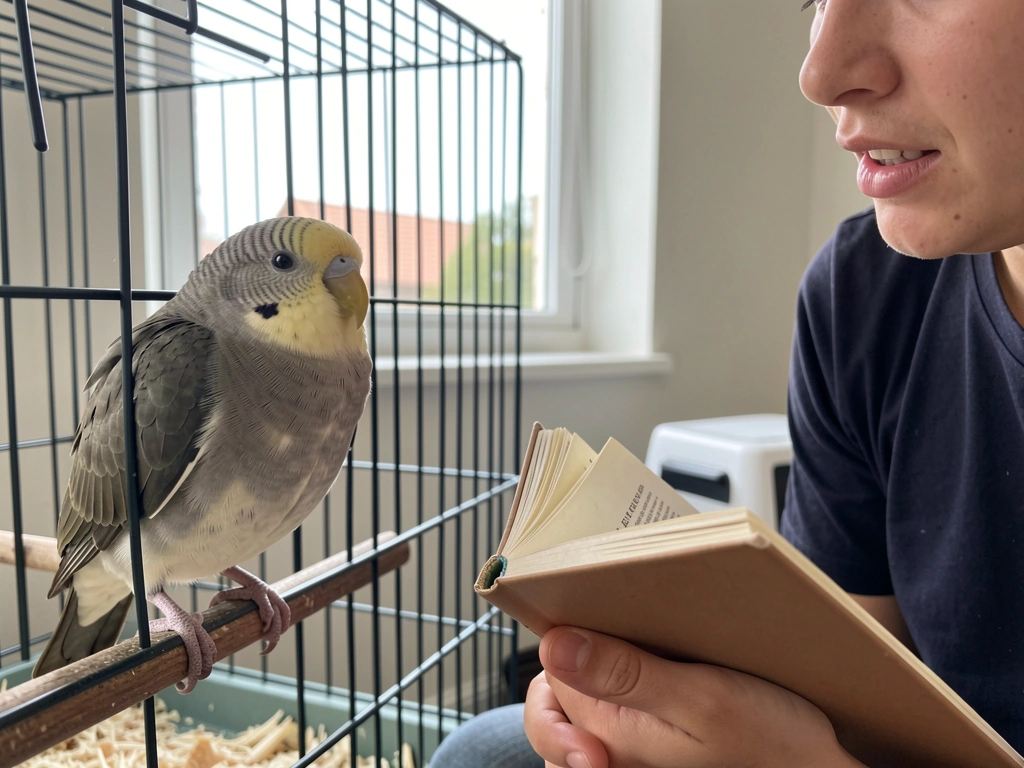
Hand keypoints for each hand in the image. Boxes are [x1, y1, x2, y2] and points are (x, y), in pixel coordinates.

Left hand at [524, 626, 865, 767]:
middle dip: (576, 655)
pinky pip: (610, 717)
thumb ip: (625, 676)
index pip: (554, 671)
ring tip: (631, 641)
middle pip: (558, 692)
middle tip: (615, 622)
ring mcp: (629, 753)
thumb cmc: (773, 745)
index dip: (573, 629)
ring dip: (596, 672)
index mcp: (610, 735)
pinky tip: (651, 668)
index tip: (601, 600)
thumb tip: (553, 645)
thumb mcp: (705, 700)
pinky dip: (618, 690)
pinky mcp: (651, 746)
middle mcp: (609, 750)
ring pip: (581, 705)